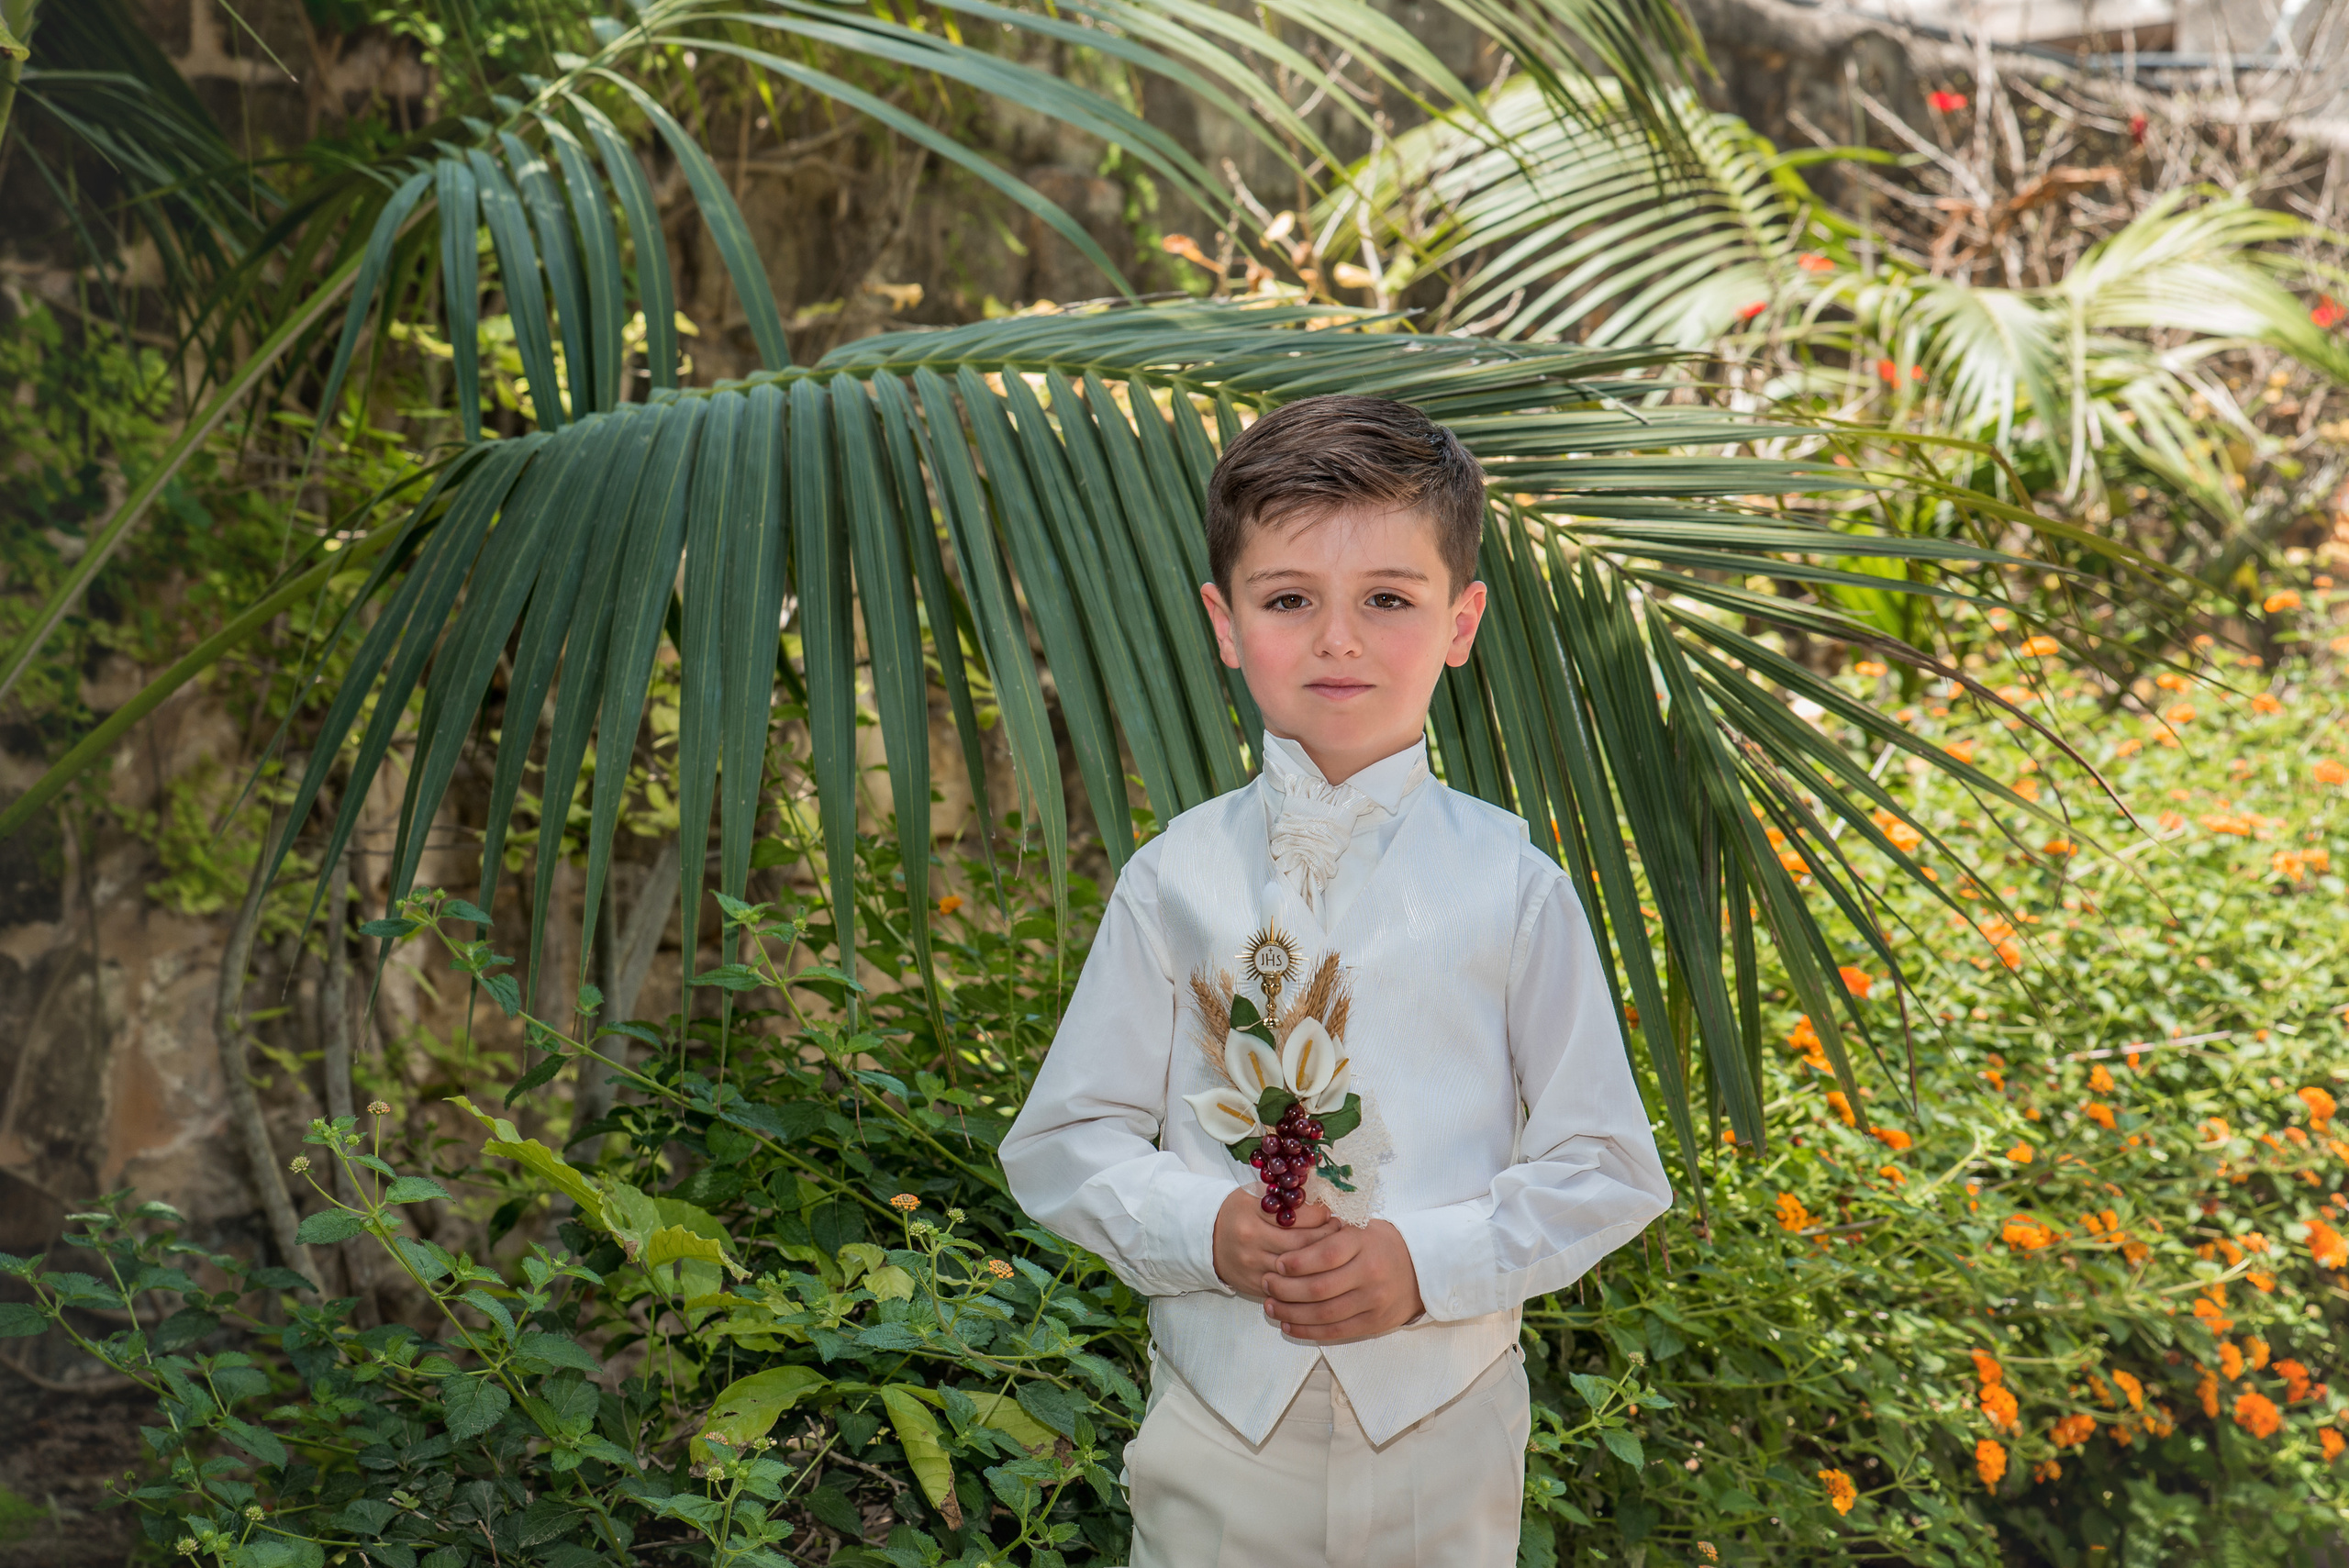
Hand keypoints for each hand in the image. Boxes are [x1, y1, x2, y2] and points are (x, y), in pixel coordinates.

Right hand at [1213, 1186, 1339, 1300]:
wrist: (1206, 1239)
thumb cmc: (1236, 1213)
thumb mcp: (1253, 1195)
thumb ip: (1282, 1197)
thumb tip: (1321, 1199)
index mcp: (1251, 1212)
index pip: (1295, 1215)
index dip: (1319, 1214)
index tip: (1329, 1212)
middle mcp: (1251, 1239)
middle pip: (1300, 1243)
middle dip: (1326, 1237)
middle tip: (1339, 1230)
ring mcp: (1252, 1265)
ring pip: (1297, 1268)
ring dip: (1320, 1259)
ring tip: (1333, 1249)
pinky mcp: (1254, 1284)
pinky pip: (1287, 1286)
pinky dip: (1305, 1279)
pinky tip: (1317, 1271)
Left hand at [1260, 1219, 1424, 1341]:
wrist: (1423, 1269)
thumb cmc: (1381, 1243)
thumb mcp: (1360, 1227)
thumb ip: (1328, 1232)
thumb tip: (1286, 1235)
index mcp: (1364, 1243)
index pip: (1325, 1255)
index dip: (1297, 1262)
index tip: (1277, 1263)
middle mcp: (1370, 1273)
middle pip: (1319, 1288)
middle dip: (1285, 1289)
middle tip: (1265, 1283)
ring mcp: (1374, 1302)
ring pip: (1324, 1314)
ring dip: (1291, 1312)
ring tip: (1270, 1305)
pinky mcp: (1374, 1324)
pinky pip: (1335, 1332)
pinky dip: (1308, 1331)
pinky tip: (1288, 1325)